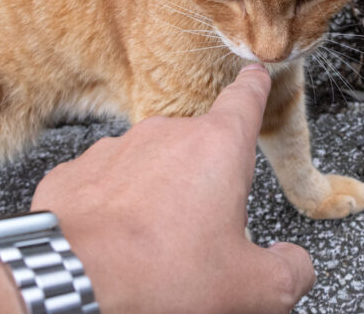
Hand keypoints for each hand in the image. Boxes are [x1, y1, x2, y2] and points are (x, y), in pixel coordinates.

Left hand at [32, 64, 315, 312]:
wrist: (70, 281)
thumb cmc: (160, 274)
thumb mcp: (252, 287)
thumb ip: (289, 271)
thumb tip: (293, 265)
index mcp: (217, 148)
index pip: (245, 100)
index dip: (254, 88)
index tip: (255, 76)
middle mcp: (166, 135)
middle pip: (198, 150)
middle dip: (203, 184)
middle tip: (200, 237)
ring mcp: (116, 149)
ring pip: (150, 168)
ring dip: (156, 196)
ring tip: (153, 247)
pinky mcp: (75, 172)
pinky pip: (106, 186)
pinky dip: (114, 209)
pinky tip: (115, 244)